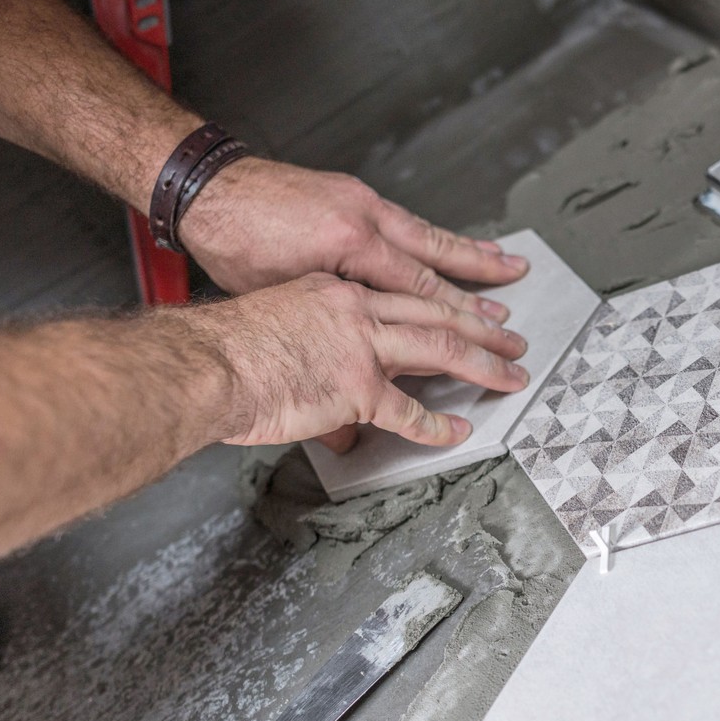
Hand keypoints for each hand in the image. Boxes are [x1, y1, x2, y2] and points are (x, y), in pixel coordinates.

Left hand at [176, 157, 529, 326]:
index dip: (460, 320)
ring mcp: (360, 201)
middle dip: (481, 280)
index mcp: (351, 246)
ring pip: (426, 233)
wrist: (205, 187)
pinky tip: (445, 244)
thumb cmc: (232, 244)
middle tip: (517, 297)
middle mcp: (365, 218)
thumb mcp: (279, 303)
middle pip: (438, 257)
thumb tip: (346, 412)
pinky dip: (432, 236)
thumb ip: (323, 347)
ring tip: (504, 263)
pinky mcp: (350, 193)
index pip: (421, 291)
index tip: (490, 338)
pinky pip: (405, 219)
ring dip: (467, 252)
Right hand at [181, 273, 529, 449]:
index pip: (402, 294)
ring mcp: (361, 346)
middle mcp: (356, 309)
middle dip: (483, 326)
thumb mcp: (276, 323)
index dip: (442, 303)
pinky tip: (458, 430)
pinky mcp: (358, 386)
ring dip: (484, 362)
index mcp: (335, 290)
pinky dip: (437, 424)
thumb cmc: (223, 349)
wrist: (206, 363)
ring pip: (442, 348)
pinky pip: (410, 411)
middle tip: (512, 337)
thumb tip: (327, 375)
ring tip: (511, 373)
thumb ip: (312, 344)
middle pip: (437, 313)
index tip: (466, 310)